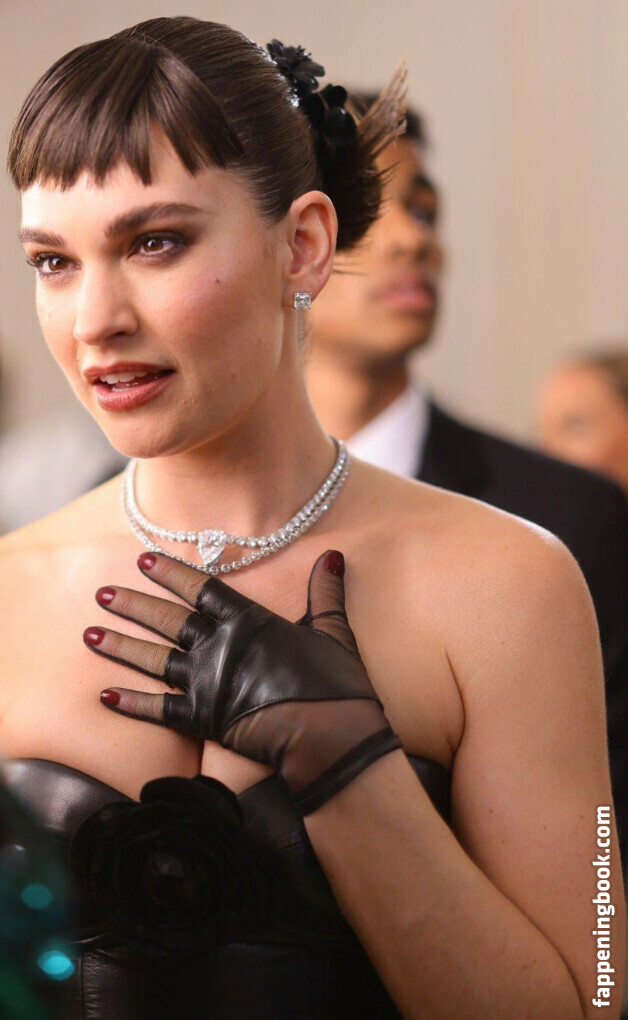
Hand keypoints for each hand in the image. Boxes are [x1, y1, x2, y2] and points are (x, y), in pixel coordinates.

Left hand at [84, 549, 401, 814]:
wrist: (330, 736)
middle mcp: (219, 646)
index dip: (171, 572)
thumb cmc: (336, 684)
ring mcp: (206, 682)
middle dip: (133, 604)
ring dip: (120, 645)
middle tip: (102, 592)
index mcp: (248, 621)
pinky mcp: (201, 719)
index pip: (201, 588)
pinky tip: (104, 694)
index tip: (145, 559)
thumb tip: (333, 556)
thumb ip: (325, 592)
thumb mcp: (332, 630)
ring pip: (153, 658)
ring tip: (89, 632)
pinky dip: (130, 703)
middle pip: (167, 619)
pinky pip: (158, 709)